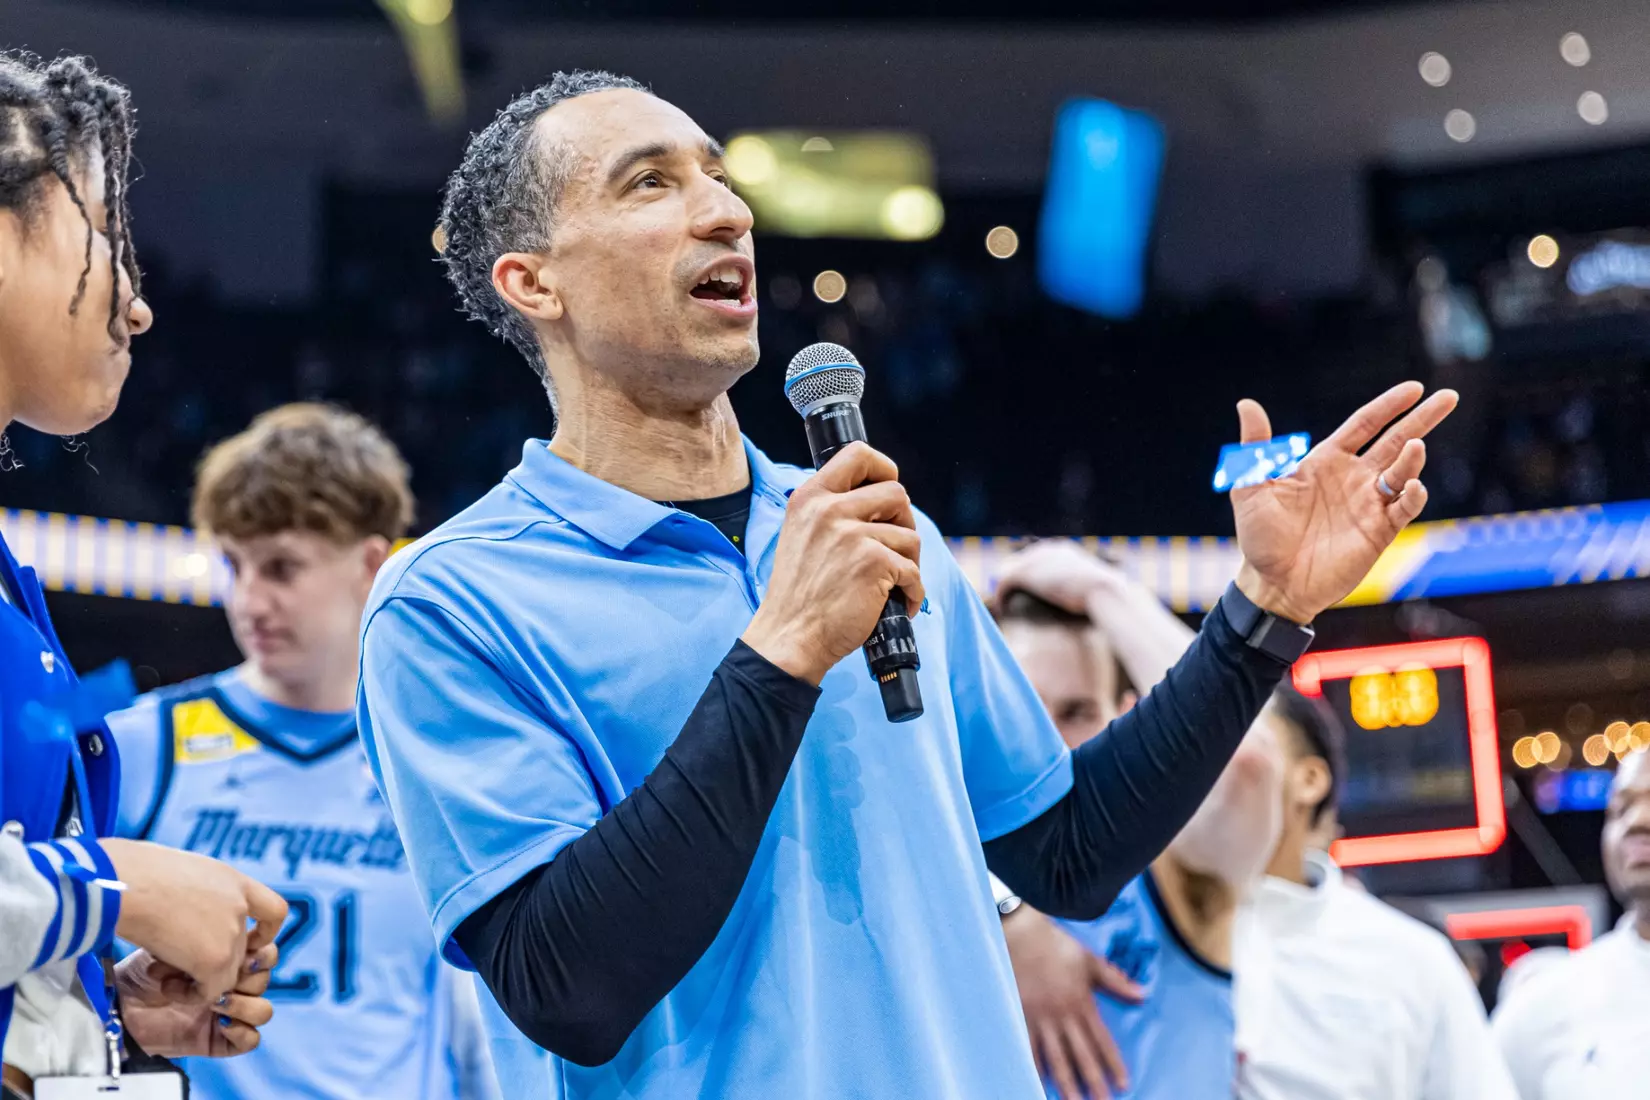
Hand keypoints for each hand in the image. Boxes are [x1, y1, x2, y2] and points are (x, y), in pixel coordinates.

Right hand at [104, 838, 287, 1003]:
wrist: (120, 882)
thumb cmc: (130, 872)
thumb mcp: (177, 872)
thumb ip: (197, 893)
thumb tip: (184, 908)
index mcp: (234, 881)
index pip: (274, 911)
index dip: (264, 932)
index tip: (242, 939)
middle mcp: (239, 907)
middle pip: (242, 950)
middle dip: (212, 960)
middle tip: (174, 959)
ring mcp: (231, 934)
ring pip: (226, 973)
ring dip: (198, 979)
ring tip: (162, 970)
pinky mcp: (215, 960)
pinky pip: (212, 992)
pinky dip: (190, 995)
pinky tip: (163, 983)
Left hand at [117, 943, 277, 1057]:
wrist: (119, 1006)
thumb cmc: (142, 973)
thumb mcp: (176, 945)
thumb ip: (211, 937)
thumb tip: (238, 935)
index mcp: (229, 957)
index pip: (266, 947)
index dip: (261, 941)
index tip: (234, 934)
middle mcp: (232, 984)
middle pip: (266, 976)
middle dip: (242, 972)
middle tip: (210, 969)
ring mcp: (228, 1013)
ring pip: (263, 1009)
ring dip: (241, 1002)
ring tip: (212, 1000)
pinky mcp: (220, 1041)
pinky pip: (251, 1039)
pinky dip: (240, 1029)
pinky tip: (218, 1019)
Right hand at [743, 442, 924, 683]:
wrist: (789, 637)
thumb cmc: (798, 595)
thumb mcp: (800, 535)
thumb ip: (830, 512)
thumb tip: (877, 502)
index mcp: (810, 497)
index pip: (858, 454)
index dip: (883, 468)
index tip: (887, 493)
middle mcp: (830, 509)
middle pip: (896, 493)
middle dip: (904, 523)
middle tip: (894, 550)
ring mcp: (853, 535)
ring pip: (910, 535)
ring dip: (910, 562)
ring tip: (893, 583)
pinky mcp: (874, 563)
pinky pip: (913, 571)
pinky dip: (912, 591)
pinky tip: (898, 604)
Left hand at [993, 541, 1127, 616]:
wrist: (1106, 593)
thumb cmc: (1112, 598)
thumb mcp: (1107, 593)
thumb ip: (1099, 594)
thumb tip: (1110, 602)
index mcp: (1064, 551)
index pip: (1037, 560)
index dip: (1030, 578)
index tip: (1026, 596)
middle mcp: (1047, 550)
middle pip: (1020, 563)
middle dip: (1015, 582)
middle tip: (1011, 603)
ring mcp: (1035, 560)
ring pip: (1009, 573)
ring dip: (1005, 590)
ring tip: (1005, 608)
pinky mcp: (1025, 573)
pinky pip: (1004, 583)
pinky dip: (1000, 597)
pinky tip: (1003, 611)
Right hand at [1004, 905, 1140, 1099]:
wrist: (1023, 935)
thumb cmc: (1059, 947)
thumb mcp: (1092, 962)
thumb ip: (1116, 981)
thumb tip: (1142, 994)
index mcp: (1083, 1004)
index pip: (1102, 1041)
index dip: (1114, 1064)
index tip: (1123, 1084)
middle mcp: (1064, 1016)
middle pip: (1082, 1056)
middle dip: (1094, 1082)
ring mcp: (1042, 1019)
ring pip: (1057, 1057)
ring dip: (1067, 1082)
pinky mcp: (1023, 1016)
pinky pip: (1030, 1047)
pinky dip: (1035, 1066)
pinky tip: (1040, 1082)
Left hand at [1231, 382, 1456, 623]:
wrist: (1271, 584)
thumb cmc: (1259, 537)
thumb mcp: (1251, 488)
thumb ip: (1255, 447)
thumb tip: (1246, 404)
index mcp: (1326, 462)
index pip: (1364, 424)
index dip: (1388, 406)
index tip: (1414, 388)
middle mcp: (1353, 478)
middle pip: (1395, 441)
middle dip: (1422, 419)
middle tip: (1449, 397)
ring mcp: (1368, 504)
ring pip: (1401, 472)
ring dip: (1412, 458)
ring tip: (1416, 446)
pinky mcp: (1378, 532)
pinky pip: (1403, 509)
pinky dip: (1412, 497)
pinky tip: (1412, 486)